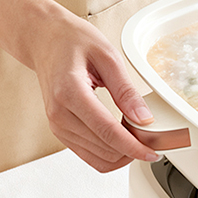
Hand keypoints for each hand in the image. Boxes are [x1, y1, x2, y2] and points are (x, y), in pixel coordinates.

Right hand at [28, 6, 159, 172]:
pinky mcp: (59, 130)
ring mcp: (57, 124)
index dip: (133, 147)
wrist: (44, 39)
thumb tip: (144, 118)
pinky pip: (87, 154)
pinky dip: (108, 153)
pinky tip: (122, 141)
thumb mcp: (107, 57)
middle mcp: (59, 113)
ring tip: (138, 139)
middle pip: (103, 149)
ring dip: (121, 155)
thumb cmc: (72, 40)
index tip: (152, 152)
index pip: (107, 131)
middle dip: (131, 150)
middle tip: (151, 140)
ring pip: (96, 158)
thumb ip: (126, 91)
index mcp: (70, 92)